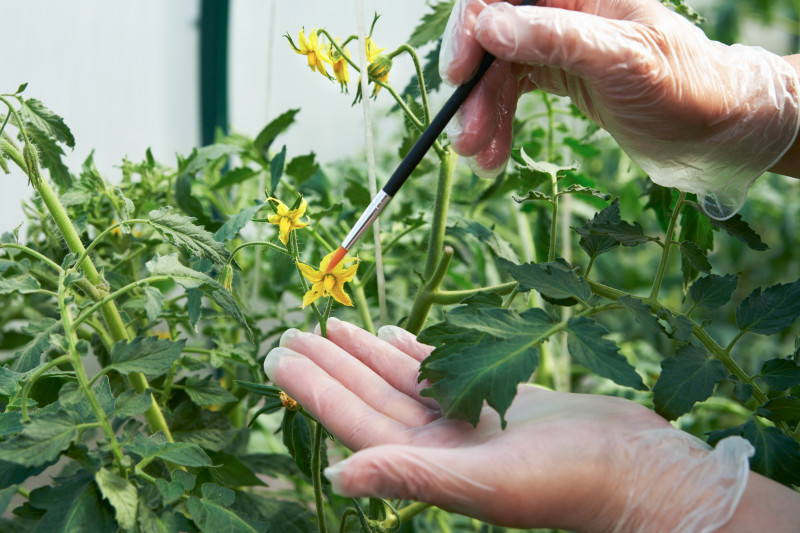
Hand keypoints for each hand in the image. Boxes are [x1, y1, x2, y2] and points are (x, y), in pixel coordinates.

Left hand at [263, 318, 753, 530]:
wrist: (637, 469)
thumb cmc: (569, 482)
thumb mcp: (485, 482)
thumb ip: (410, 476)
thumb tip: (338, 476)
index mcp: (427, 465)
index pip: (352, 420)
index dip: (313, 388)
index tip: (278, 355)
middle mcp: (438, 443)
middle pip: (369, 395)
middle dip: (329, 363)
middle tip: (290, 330)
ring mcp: (466, 419)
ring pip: (400, 380)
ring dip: (364, 353)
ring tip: (332, 325)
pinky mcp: (495, 397)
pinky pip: (440, 370)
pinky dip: (412, 352)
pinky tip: (391, 334)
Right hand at [440, 0, 799, 218]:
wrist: (716, 128)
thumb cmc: (684, 86)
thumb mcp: (620, 60)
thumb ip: (555, 38)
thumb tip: (490, 27)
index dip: (472, 28)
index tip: (458, 73)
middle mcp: (563, 11)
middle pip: (493, 38)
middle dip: (474, 89)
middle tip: (464, 136)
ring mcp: (559, 43)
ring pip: (498, 71)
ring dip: (483, 114)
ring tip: (480, 156)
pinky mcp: (560, 74)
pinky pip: (513, 93)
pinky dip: (498, 123)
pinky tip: (494, 152)